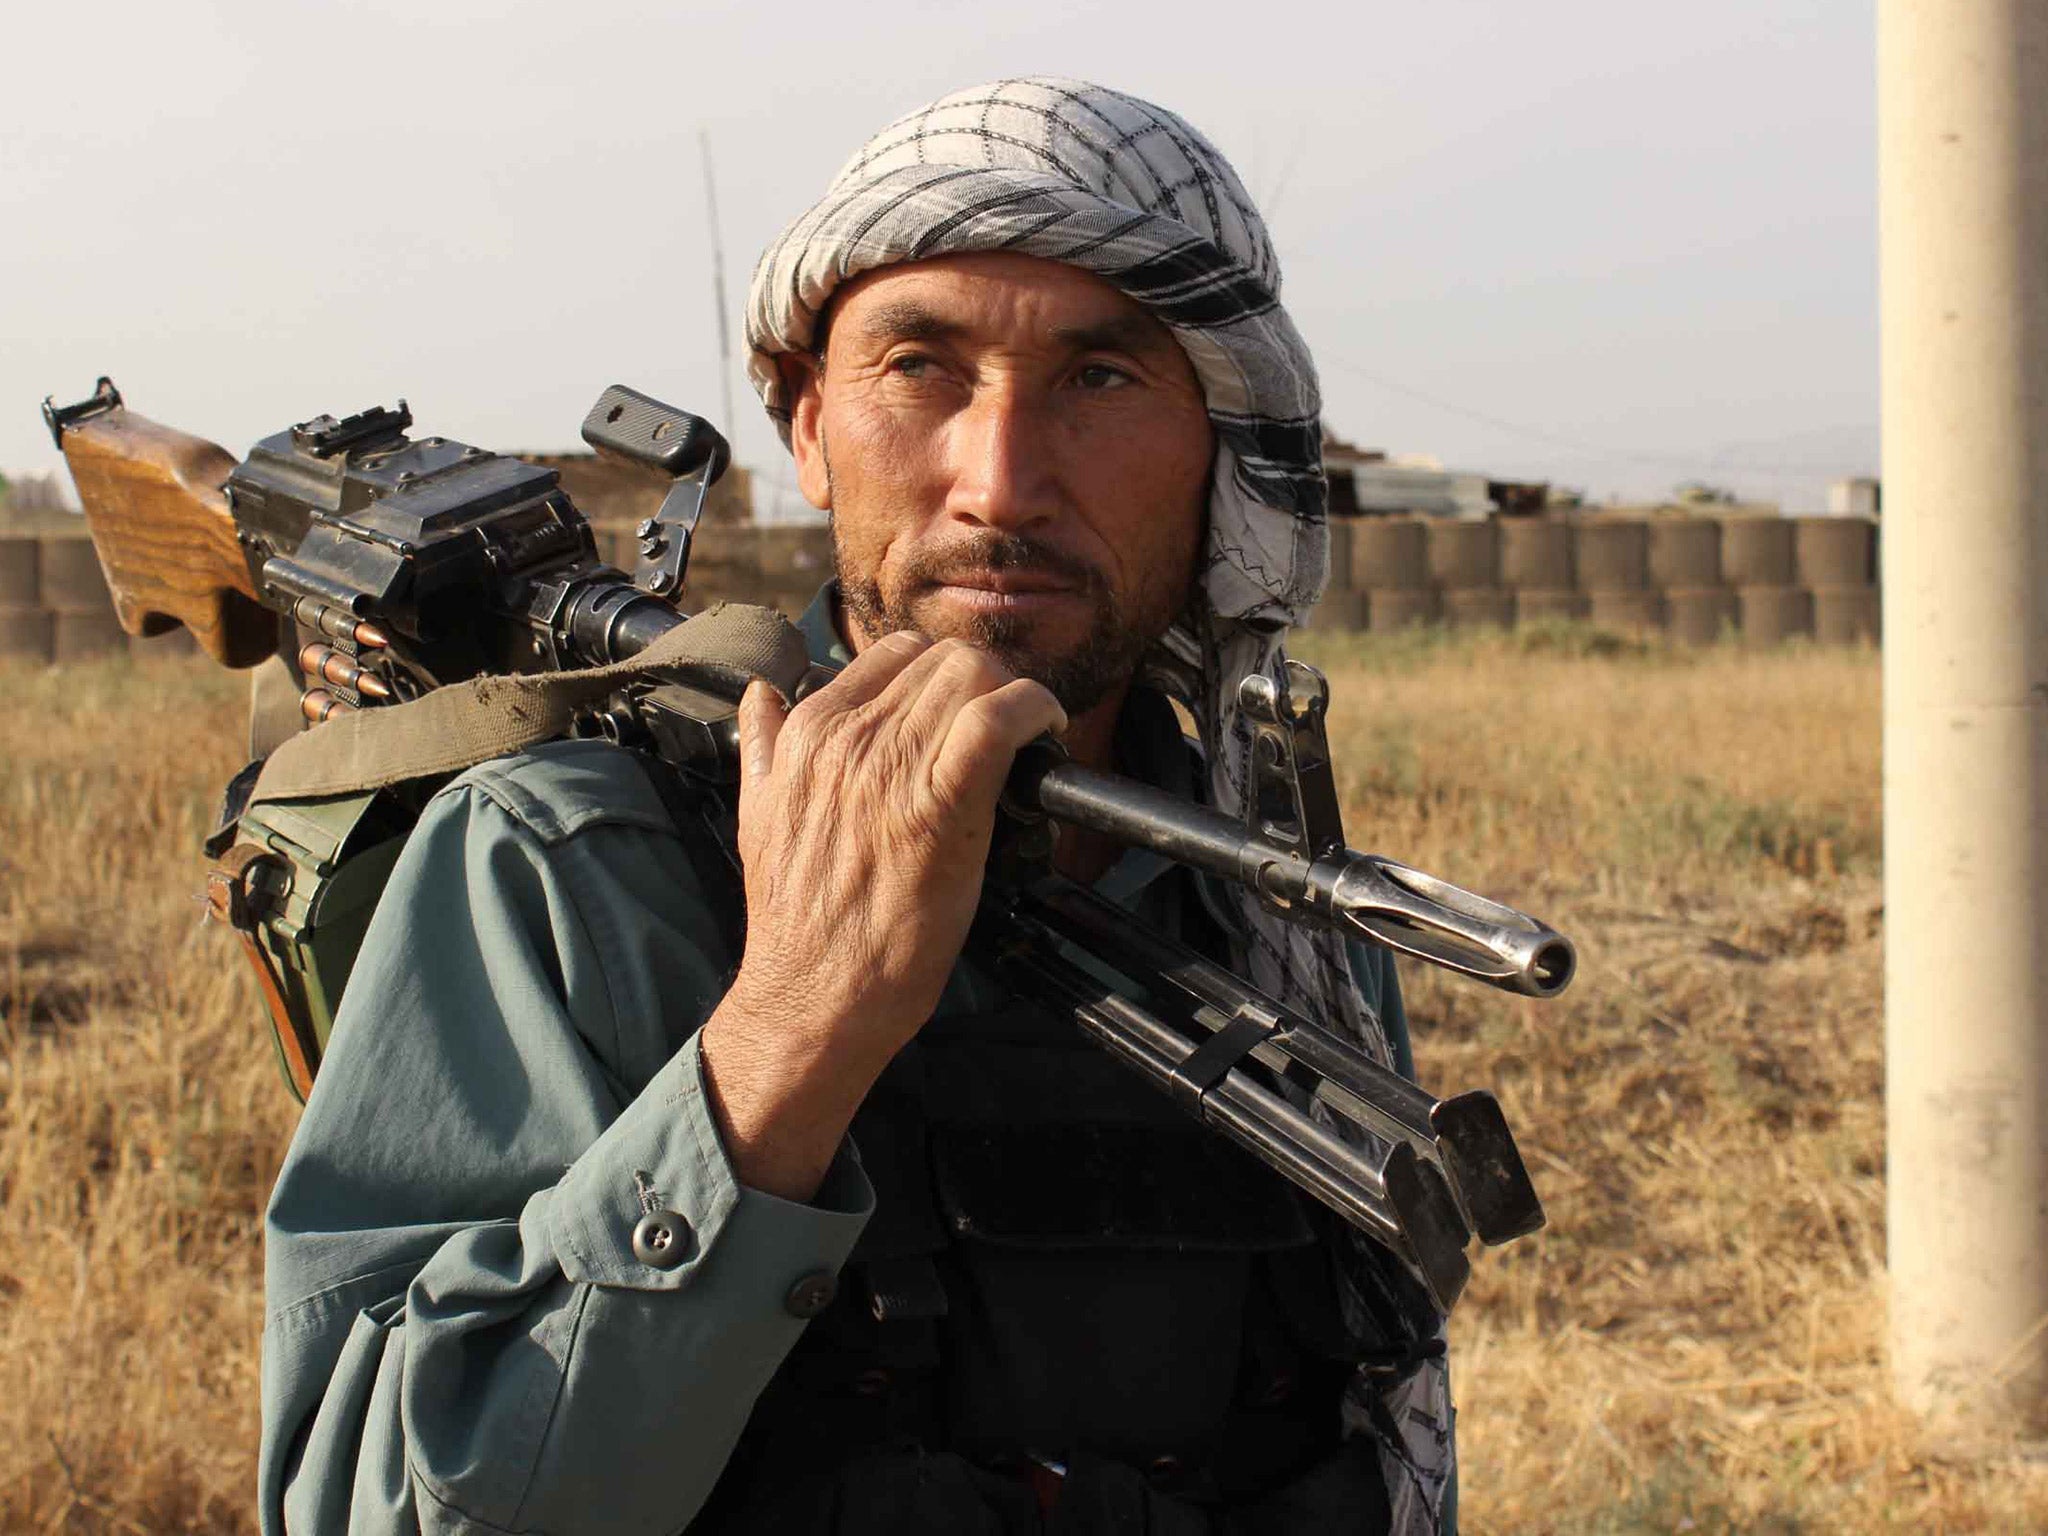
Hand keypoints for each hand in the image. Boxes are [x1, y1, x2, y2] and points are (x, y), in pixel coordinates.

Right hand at [697, 633, 1065, 1198]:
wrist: (812, 993)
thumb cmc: (797, 919)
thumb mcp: (758, 815)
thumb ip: (764, 748)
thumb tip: (763, 697)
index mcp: (809, 734)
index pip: (894, 654)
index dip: (942, 675)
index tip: (963, 708)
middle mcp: (850, 738)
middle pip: (945, 659)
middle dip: (986, 683)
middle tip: (1005, 727)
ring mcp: (894, 768)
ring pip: (973, 676)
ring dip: (1015, 696)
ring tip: (1028, 735)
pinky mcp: (942, 805)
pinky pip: (996, 721)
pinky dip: (1033, 709)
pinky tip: (1045, 729)